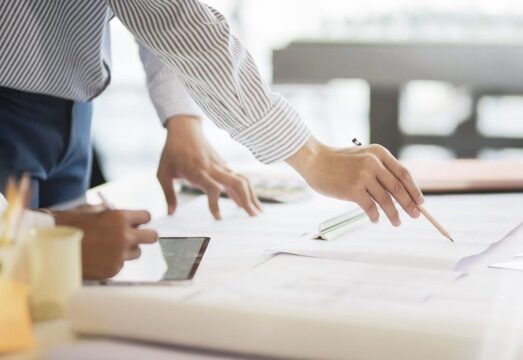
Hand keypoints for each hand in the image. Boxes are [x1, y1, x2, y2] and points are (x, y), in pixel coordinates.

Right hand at [54, 207, 157, 279]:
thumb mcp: (89, 211)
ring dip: (128, 249)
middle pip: (151, 237)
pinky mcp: (112, 271)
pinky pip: (121, 264)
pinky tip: (98, 258)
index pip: (146, 217)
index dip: (140, 219)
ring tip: (109, 247)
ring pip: (136, 252)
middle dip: (144, 235)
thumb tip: (121, 215)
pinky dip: (113, 261)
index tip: (136, 221)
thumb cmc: (65, 226)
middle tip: (134, 235)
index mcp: (119, 218)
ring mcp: (119, 256)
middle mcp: (124, 237)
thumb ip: (109, 213)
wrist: (47, 249)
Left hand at [157, 115, 261, 219]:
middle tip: (254, 217)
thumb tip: (171, 213)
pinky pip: (240, 178)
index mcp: (197, 170)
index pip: (212, 188)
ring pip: (242, 180)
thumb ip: (168, 194)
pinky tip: (250, 203)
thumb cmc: (172, 152)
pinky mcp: (225, 165)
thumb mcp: (163, 172)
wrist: (184, 129)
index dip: (216, 203)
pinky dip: (247, 191)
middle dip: (247, 200)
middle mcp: (213, 168)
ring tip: (258, 212)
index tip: (218, 218)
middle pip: (236, 183)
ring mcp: (221, 166)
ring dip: (252, 195)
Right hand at [286, 136, 423, 225]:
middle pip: (398, 187)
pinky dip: (374, 216)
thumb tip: (398, 193)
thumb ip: (379, 170)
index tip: (420, 202)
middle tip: (416, 216)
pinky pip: (370, 207)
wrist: (315, 161)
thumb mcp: (362, 158)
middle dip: (409, 204)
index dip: (414, 189)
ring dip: (393, 214)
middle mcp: (373, 163)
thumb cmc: (338, 162)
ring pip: (385, 200)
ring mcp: (363, 176)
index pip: (403, 173)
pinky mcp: (353, 189)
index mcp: (379, 153)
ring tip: (397, 223)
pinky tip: (375, 220)